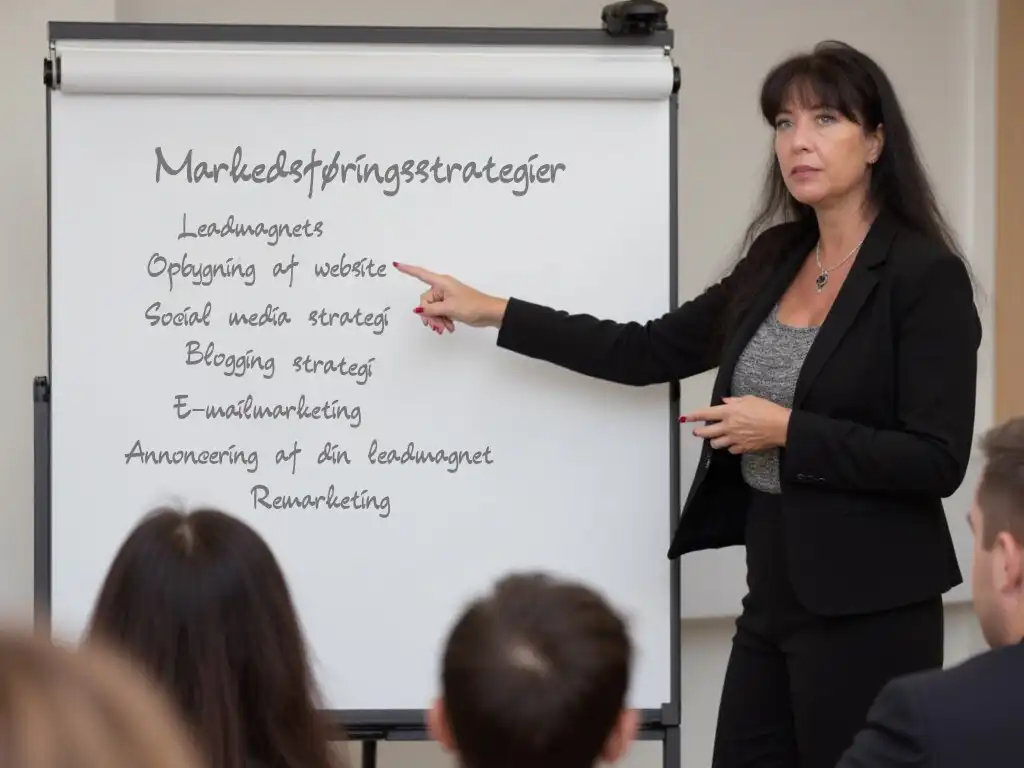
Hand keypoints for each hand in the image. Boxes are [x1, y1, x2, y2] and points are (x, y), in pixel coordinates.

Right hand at [392, 262, 507, 334]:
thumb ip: (431, 310)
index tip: (396, 265)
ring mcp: (446, 297)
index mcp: (441, 283)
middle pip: (425, 301)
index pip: (421, 274)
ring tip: (444, 329)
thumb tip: (418, 310)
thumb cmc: (473, 305)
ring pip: (432, 310)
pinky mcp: (451, 305)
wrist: (489, 313)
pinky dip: (442, 321)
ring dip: (436, 320)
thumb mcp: (449, 308)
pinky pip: (439, 313)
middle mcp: (442, 288)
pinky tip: (449, 327)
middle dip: (429, 315)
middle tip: (436, 326)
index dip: (408, 270)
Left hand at [684, 396, 790, 453]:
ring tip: (716, 438)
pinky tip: (732, 443)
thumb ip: (735, 401)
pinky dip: (729, 447)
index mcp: (729, 412)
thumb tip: (726, 402)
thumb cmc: (768, 410)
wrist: (782, 426)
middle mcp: (728, 426)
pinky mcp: (742, 448)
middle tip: (698, 431)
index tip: (686, 417)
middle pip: (705, 433)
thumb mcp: (750, 399)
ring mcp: (734, 439)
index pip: (705, 414)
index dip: (693, 416)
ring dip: (713, 441)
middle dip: (699, 432)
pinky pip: (730, 450)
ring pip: (715, 444)